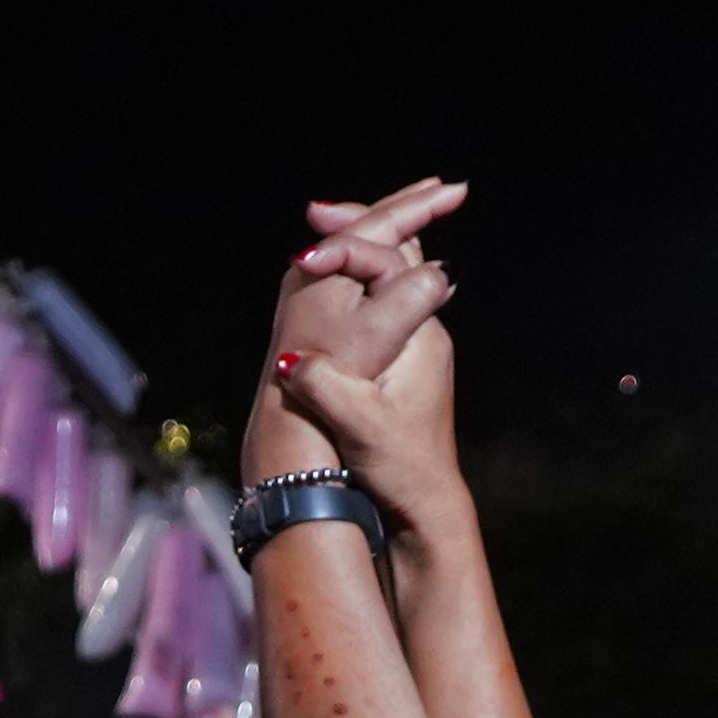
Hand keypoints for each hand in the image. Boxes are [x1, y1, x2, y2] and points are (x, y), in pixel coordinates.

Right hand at [253, 180, 467, 507]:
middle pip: (399, 256)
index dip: (346, 254)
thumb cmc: (402, 470)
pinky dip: (357, 283)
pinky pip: (383, 303)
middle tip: (316, 210)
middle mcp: (424, 333)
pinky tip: (330, 287)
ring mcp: (415, 346)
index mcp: (420, 337)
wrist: (426, 507)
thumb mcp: (362, 430)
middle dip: (360, 228)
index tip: (304, 259)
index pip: (387, 267)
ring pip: (392, 277)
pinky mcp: (401, 365)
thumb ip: (329, 390)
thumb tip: (292, 362)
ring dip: (359, 252)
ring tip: (322, 231)